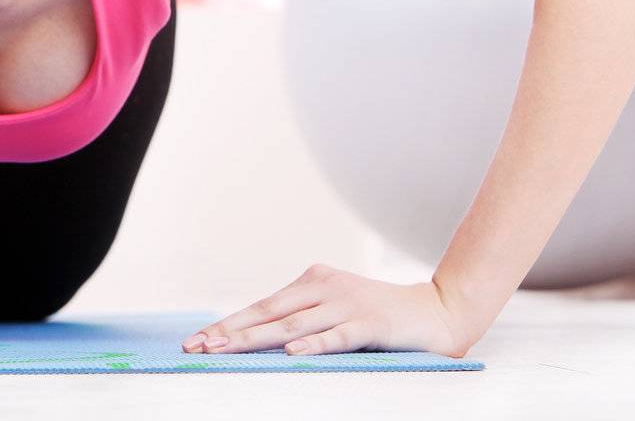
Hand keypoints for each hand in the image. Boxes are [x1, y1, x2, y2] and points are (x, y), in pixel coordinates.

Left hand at [180, 263, 479, 357]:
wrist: (438, 311)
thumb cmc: (380, 317)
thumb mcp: (336, 310)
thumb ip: (303, 319)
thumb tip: (259, 340)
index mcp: (312, 281)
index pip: (261, 306)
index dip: (228, 324)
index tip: (197, 339)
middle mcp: (324, 288)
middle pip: (268, 313)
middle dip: (229, 332)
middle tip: (198, 346)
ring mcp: (346, 304)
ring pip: (292, 325)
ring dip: (255, 339)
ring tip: (226, 349)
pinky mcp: (370, 323)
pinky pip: (335, 337)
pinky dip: (311, 345)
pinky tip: (289, 353)